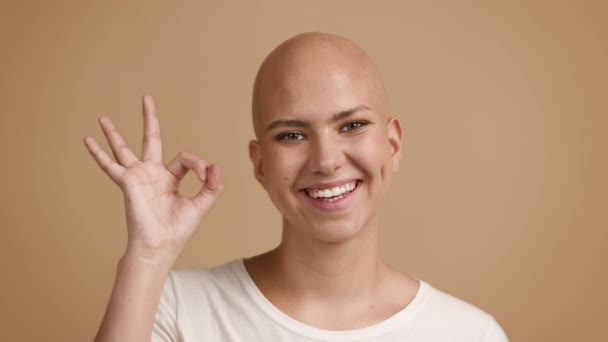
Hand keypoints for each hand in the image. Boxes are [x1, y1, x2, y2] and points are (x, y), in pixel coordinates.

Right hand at [84, 95, 222, 261]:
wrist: (160, 246)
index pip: (185, 158)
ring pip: (124, 149)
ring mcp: (138, 177)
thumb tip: (216, 165)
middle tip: (146, 98)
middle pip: (151, 139)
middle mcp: (153, 174)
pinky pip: (110, 165)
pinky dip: (98, 154)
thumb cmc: (178, 230)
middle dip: (149, 119)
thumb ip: (211, 185)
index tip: (206, 174)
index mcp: (171, 178)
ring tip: (103, 117)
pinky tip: (87, 140)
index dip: (198, 164)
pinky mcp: (127, 183)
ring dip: (113, 133)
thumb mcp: (201, 205)